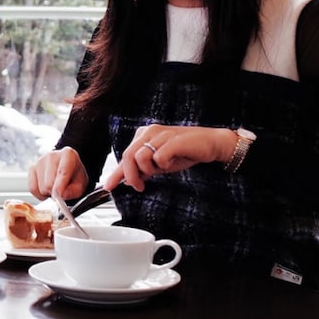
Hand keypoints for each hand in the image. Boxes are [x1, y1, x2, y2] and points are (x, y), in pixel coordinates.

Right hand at [26, 146, 90, 201]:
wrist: (68, 170)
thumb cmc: (74, 177)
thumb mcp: (81, 185)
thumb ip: (73, 191)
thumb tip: (61, 195)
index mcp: (68, 155)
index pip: (63, 171)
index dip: (60, 186)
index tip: (58, 196)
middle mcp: (52, 155)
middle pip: (49, 183)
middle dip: (54, 192)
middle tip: (61, 191)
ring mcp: (39, 161)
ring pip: (41, 188)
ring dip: (48, 193)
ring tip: (54, 187)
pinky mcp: (31, 168)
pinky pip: (32, 188)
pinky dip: (39, 194)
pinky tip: (46, 189)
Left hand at [103, 124, 237, 191]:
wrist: (210, 144)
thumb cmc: (185, 152)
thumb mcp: (160, 163)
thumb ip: (144, 169)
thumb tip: (129, 180)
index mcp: (144, 134)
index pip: (125, 155)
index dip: (116, 173)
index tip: (109, 186)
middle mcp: (150, 131)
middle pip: (128, 156)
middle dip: (131, 175)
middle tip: (139, 186)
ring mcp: (161, 134)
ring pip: (140, 156)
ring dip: (148, 169)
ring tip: (162, 169)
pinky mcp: (172, 140)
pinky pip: (158, 157)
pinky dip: (163, 165)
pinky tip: (171, 163)